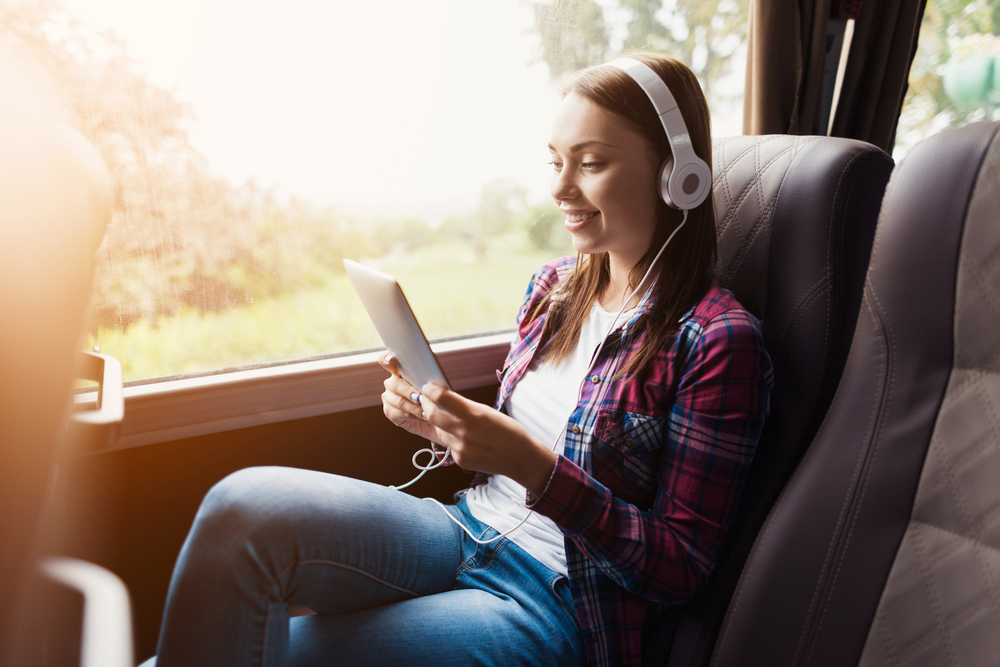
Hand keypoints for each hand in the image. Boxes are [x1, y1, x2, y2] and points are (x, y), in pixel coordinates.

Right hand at [378, 354, 441, 444]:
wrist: (431, 415)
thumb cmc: (432, 395)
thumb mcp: (432, 384)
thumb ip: (427, 377)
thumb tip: (431, 378)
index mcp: (399, 370)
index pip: (386, 360)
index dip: (386, 358)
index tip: (392, 359)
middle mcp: (391, 383)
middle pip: (395, 384)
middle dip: (408, 391)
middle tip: (420, 397)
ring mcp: (388, 397)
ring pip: (399, 401)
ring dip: (414, 407)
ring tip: (427, 411)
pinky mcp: (389, 411)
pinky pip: (399, 413)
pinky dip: (413, 415)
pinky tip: (423, 416)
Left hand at [418, 382, 557, 496]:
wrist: (520, 458)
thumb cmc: (509, 431)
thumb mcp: (488, 412)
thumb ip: (465, 407)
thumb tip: (445, 399)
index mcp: (474, 415)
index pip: (442, 398)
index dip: (431, 391)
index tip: (428, 387)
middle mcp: (464, 432)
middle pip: (432, 415)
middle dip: (427, 405)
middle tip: (426, 399)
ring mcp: (461, 448)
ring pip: (439, 431)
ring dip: (440, 423)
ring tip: (452, 420)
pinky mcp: (460, 460)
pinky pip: (449, 445)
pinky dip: (453, 439)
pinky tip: (467, 439)